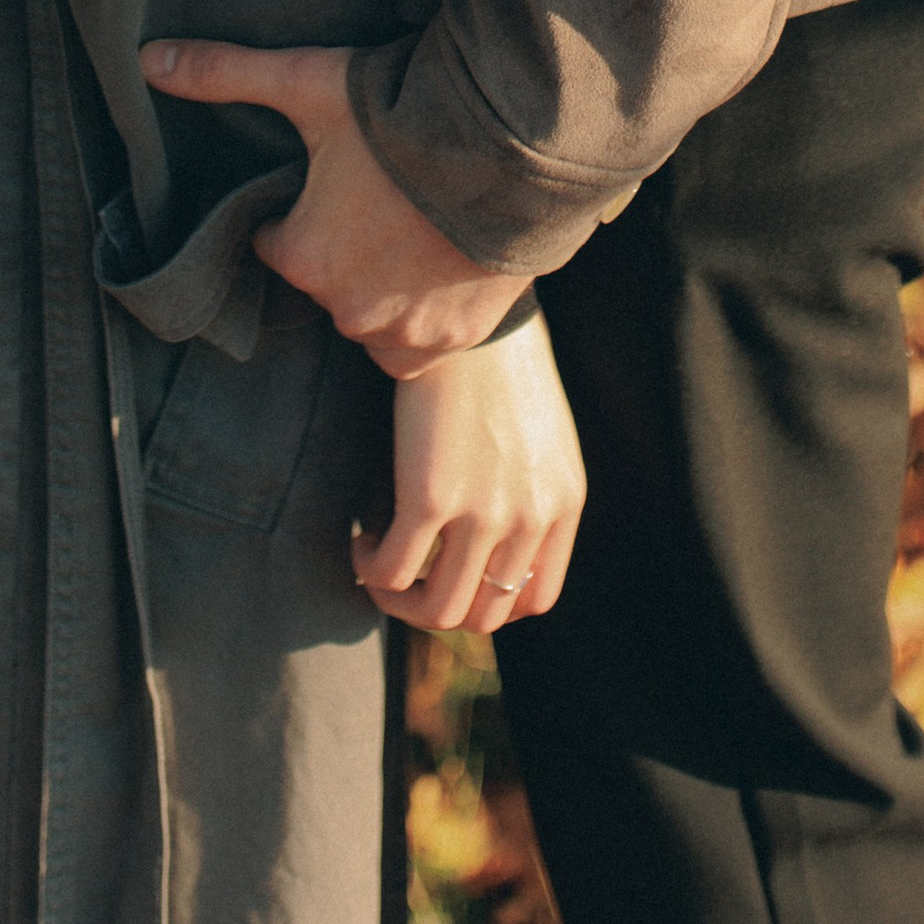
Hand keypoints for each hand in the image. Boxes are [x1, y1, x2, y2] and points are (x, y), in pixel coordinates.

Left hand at [137, 38, 524, 374]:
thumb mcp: (309, 83)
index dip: (298, 211)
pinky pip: (422, 348)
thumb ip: (225, 74)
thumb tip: (146, 58)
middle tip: (378, 194)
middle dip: (344, 247)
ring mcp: (408, 330)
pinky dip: (426, 319)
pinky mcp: (460, 337)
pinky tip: (441, 268)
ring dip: (383, 287)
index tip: (328, 180)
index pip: (278, 245)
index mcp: (306, 256)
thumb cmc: (404, 113)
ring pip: (374, 318)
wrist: (515, 143)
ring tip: (413, 228)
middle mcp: (350, 308)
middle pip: (329, 281)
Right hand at [355, 305, 585, 637]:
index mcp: (562, 503)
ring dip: (400, 602)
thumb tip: (490, 538)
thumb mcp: (540, 432)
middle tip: (406, 577)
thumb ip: (530, 488)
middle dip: (437, 607)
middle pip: (483, 615)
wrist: (471, 308)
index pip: (536, 599)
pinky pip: (392, 571)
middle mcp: (530, 517)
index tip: (453, 580)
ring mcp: (483, 512)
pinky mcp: (430, 496)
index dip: (489, 605)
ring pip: (437, 610)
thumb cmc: (498, 359)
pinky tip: (361, 539)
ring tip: (379, 562)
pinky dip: (372, 569)